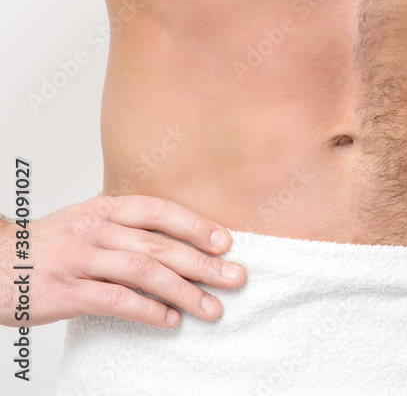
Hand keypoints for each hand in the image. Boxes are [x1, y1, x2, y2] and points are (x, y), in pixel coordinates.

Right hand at [0, 193, 245, 328]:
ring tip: (211, 308)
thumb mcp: (86, 221)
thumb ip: (125, 226)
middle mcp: (96, 229)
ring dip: (184, 291)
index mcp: (104, 208)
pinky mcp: (68, 292)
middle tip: (235, 277)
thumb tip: (175, 240)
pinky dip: (148, 311)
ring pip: (144, 272)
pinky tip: (169, 321)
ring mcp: (81, 260)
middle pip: (159, 244)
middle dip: (203, 262)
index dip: (195, 225)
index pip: (159, 210)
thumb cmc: (47, 246)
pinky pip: (116, 301)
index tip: (226, 241)